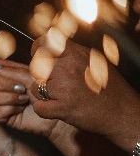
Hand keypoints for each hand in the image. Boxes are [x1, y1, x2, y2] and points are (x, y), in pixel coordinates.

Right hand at [0, 58, 62, 138]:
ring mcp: (1, 101)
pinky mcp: (2, 115)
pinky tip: (20, 110)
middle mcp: (3, 86)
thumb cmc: (47, 93)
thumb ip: (12, 71)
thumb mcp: (31, 77)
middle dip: (6, 85)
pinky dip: (10, 109)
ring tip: (25, 100)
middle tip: (22, 88)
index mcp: (9, 73)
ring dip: (10, 98)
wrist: (54, 112)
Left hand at [24, 36, 139, 143]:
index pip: (44, 43)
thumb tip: (52, 44)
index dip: (37, 50)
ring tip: (60, 97)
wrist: (121, 112)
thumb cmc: (109, 87)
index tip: (37, 56)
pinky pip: (38, 107)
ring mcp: (65, 87)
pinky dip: (44, 110)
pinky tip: (57, 108)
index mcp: (77, 54)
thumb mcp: (95, 61)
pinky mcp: (63, 107)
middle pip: (36, 67)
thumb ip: (73, 53)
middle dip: (41, 76)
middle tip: (54, 84)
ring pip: (35, 87)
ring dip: (43, 95)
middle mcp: (69, 67)